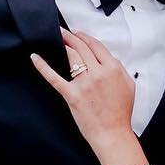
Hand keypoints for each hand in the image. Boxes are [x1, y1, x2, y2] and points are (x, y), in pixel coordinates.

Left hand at [29, 28, 136, 152]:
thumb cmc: (120, 113)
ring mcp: (84, 84)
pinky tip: (35, 58)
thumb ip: (119, 69)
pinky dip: (43, 66)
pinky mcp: (72, 95)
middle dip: (71, 36)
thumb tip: (109, 59)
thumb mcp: (128, 86)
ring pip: (71, 56)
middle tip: (63, 31)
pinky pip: (54, 77)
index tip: (79, 34)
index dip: (86, 37)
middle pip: (82, 47)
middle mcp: (98, 73)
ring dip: (63, 44)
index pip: (96, 46)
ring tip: (56, 38)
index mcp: (113, 69)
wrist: (113, 134)